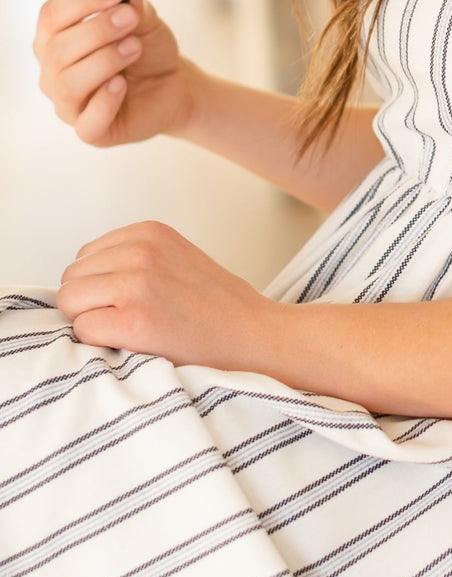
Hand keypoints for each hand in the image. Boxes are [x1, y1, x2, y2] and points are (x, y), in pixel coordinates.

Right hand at [34, 0, 194, 147]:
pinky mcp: (90, 131)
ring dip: (104, 60)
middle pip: (57, 49)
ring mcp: (68, 104)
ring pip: (68, 83)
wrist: (172, 83)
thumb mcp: (144, 21)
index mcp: (56, 38)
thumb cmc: (146, 49)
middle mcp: (53, 71)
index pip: (52, 15)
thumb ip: (132, 6)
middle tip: (131, 19)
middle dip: (97, 29)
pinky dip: (105, 100)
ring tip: (133, 47)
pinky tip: (122, 84)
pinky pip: (86, 121)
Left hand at [57, 221, 275, 367]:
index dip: (101, 287)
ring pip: (70, 303)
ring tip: (134, 331)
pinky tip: (134, 344)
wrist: (257, 337)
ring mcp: (136, 284)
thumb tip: (78, 281)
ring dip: (93, 322)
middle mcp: (140, 250)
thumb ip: (132, 258)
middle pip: (72, 279)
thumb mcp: (176, 259)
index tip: (134, 303)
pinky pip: (82, 331)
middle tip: (132, 320)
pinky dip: (100, 343)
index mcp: (149, 232)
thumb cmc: (218, 309)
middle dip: (91, 303)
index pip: (85, 258)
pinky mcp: (134, 320)